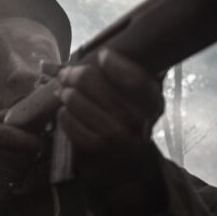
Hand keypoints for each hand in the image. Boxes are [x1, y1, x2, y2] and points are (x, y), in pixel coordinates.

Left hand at [57, 48, 168, 215]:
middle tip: (68, 73)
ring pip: (76, 99)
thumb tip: (111, 47)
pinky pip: (69, 121)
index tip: (102, 56)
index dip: (114, 62)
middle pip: (92, 81)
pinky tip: (66, 111)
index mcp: (152, 103)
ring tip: (64, 91)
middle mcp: (137, 120)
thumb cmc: (132, 125)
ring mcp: (115, 136)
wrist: (128, 168)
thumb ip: (135, 75)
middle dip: (75, 73)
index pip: (133, 76)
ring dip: (66, 92)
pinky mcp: (94, 149)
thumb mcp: (143, 102)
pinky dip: (64, 113)